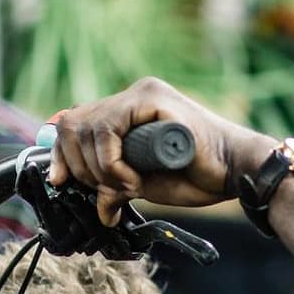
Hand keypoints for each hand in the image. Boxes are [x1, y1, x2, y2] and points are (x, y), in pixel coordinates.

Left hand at [50, 77, 278, 226]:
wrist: (233, 172)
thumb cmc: (195, 177)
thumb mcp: (140, 183)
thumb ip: (111, 183)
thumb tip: (88, 198)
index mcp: (126, 112)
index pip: (75, 122)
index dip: (60, 153)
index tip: (60, 181)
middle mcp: (131, 97)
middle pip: (73, 124)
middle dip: (79, 167)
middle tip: (106, 192)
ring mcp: (141, 95)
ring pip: (88, 128)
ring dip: (99, 170)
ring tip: (127, 189)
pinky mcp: (151, 100)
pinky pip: (109, 132)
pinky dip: (112, 164)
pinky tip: (133, 181)